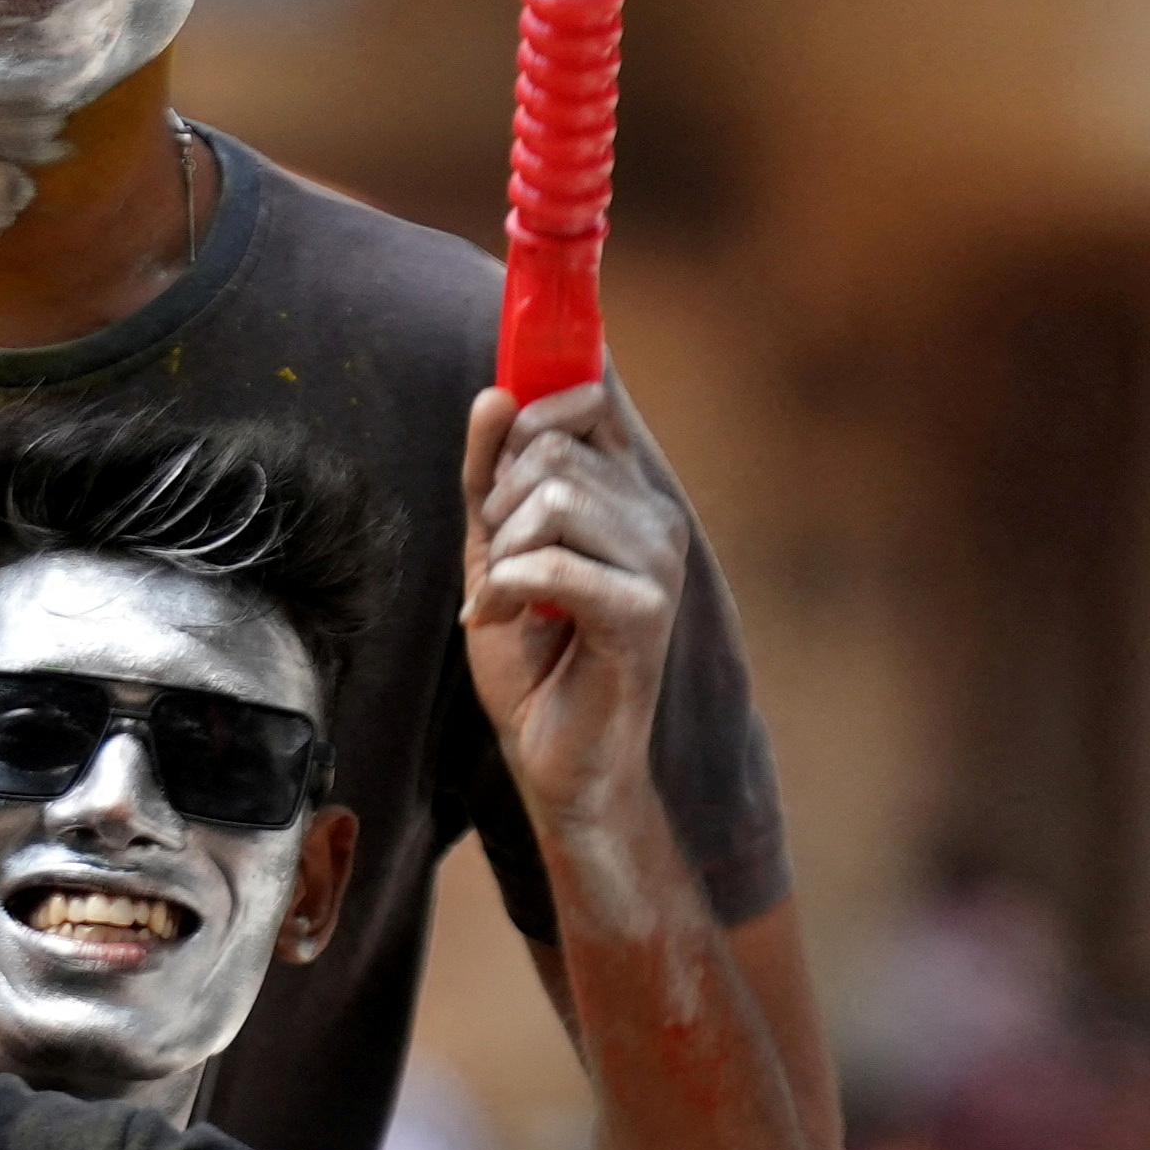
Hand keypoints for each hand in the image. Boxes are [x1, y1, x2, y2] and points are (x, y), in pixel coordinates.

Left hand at [456, 369, 696, 885]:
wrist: (556, 756)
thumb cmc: (531, 661)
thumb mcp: (493, 550)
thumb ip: (492, 474)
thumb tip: (494, 393)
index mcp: (629, 496)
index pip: (588, 400)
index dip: (528, 420)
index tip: (499, 482)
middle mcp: (655, 520)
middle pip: (553, 452)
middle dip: (498, 506)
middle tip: (497, 565)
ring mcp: (657, 564)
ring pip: (552, 500)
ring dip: (501, 554)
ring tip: (503, 599)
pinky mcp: (643, 612)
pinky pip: (552, 563)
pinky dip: (506, 590)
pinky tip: (501, 620)